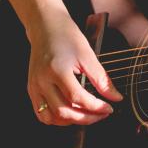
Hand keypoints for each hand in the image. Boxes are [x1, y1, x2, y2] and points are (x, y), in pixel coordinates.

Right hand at [27, 10, 122, 125]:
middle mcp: (42, 81)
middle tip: (101, 114)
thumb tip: (115, 97)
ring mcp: (34, 87)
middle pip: (64, 111)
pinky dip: (57, 119)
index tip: (109, 108)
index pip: (77, 98)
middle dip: (86, 118)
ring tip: (87, 115)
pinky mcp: (32, 89)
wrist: (45, 26)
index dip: (96, 107)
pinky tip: (71, 113)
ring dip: (71, 121)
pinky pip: (42, 113)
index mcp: (57, 70)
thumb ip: (102, 79)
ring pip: (51, 117)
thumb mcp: (88, 55)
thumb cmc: (66, 36)